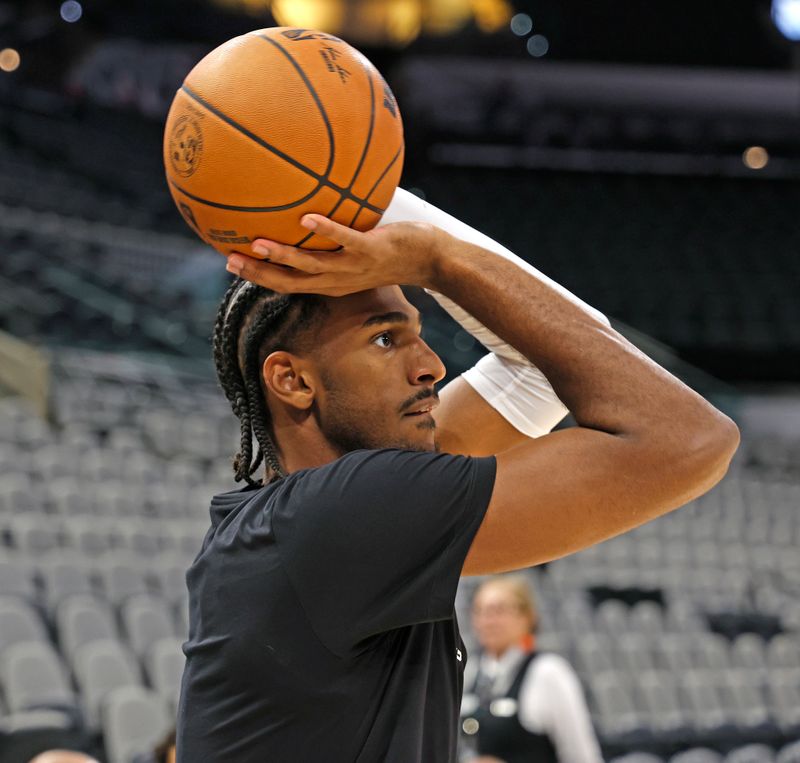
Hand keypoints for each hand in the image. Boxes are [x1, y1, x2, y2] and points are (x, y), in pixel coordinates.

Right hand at [224, 214, 445, 295]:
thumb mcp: (355, 254)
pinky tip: (307, 218)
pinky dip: (327, 231)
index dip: (258, 277)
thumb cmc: (390, 253)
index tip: (231, 263)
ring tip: (258, 243)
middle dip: (260, 273)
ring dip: (284, 256)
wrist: (430, 260)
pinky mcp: (371, 250)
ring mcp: (354, 267)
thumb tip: (308, 214)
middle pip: (292, 281)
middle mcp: (338, 280)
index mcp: (331, 283)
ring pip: (313, 265)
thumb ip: (332, 243)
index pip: (287, 284)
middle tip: (231, 260)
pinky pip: (346, 240)